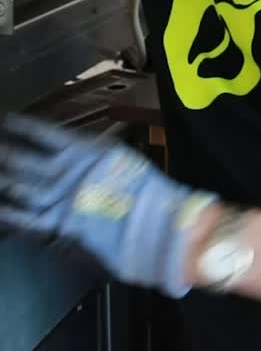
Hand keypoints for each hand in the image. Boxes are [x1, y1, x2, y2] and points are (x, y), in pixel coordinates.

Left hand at [0, 113, 216, 296]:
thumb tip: (77, 151)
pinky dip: (7, 214)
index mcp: (83, 150)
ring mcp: (57, 202)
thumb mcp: (119, 159)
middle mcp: (65, 172)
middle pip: (24, 161)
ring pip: (18, 188)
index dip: (24, 128)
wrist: (155, 227)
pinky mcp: (55, 229)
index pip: (45, 134)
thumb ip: (93, 154)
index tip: (7, 120)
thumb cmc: (145, 191)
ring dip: (1, 179)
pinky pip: (22, 221)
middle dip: (5, 154)